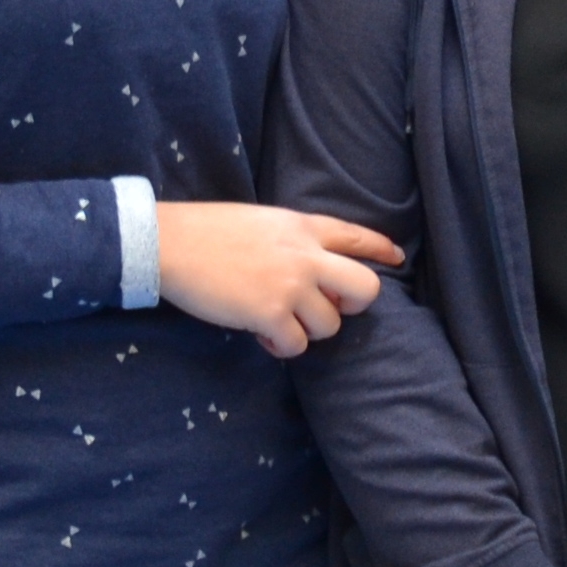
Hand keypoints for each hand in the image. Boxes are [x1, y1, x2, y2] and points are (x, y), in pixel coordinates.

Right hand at [154, 201, 398, 356]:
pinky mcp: (270, 314)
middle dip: (355, 305)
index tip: (395, 259)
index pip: (357, 235)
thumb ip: (294, 240)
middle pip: (366, 288)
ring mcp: (291, 286)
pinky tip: (261, 335)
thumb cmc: (208, 231)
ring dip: (307, 330)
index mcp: (303, 227)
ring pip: (329, 325)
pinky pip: (296, 345)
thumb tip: (314, 270)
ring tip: (277, 321)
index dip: (380, 249)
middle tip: (330, 309)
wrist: (172, 243)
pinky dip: (280, 346)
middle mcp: (306, 256)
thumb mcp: (263, 221)